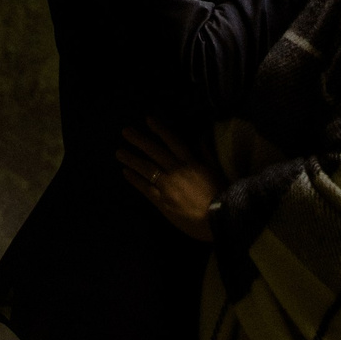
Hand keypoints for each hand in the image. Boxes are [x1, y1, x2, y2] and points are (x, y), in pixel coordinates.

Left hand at [118, 120, 221, 241]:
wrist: (217, 220)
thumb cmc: (221, 196)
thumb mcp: (217, 170)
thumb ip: (207, 154)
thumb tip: (202, 138)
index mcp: (192, 162)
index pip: (173, 141)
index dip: (160, 129)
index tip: (148, 119)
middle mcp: (177, 171)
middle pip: (155, 152)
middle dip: (140, 140)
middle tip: (125, 131)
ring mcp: (168, 186)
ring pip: (147, 169)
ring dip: (132, 159)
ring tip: (119, 152)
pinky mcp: (162, 202)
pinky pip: (145, 188)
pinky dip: (135, 179)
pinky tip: (125, 173)